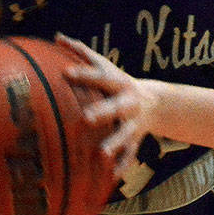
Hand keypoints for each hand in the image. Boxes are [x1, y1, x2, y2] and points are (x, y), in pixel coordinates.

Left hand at [57, 33, 154, 178]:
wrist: (156, 102)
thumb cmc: (117, 81)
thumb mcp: (104, 65)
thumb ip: (81, 52)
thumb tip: (57, 36)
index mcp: (117, 82)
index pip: (99, 76)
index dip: (83, 74)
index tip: (65, 73)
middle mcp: (128, 102)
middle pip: (115, 106)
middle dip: (102, 112)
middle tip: (86, 118)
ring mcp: (134, 122)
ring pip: (125, 134)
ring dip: (115, 144)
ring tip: (102, 154)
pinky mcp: (136, 140)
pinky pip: (130, 155)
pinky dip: (122, 166)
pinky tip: (111, 178)